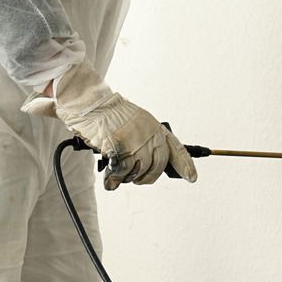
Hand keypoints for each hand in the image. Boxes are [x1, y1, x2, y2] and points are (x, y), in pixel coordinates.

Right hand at [22, 59, 196, 189]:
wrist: (89, 102)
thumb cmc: (106, 113)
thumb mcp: (133, 122)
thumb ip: (143, 140)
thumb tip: (145, 163)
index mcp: (154, 126)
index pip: (176, 148)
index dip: (185, 165)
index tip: (192, 178)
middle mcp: (149, 133)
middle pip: (158, 166)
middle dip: (147, 177)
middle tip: (136, 179)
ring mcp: (136, 140)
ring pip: (139, 172)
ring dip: (127, 176)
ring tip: (117, 171)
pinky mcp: (120, 148)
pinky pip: (122, 172)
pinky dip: (115, 178)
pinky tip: (110, 178)